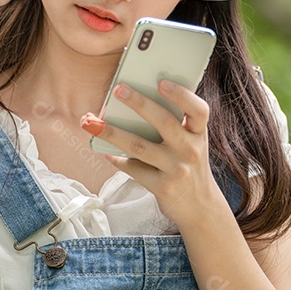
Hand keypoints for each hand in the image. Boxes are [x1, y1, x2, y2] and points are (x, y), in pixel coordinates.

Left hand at [80, 81, 225, 228]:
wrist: (200, 207)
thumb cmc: (189, 166)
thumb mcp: (191, 144)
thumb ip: (174, 125)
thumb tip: (133, 103)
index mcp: (199, 134)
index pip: (198, 110)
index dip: (182, 95)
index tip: (161, 82)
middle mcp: (191, 150)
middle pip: (164, 122)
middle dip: (139, 103)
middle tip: (118, 89)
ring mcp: (177, 170)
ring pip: (139, 146)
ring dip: (113, 132)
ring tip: (91, 121)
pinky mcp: (162, 187)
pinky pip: (133, 169)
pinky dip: (116, 159)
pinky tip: (105, 152)